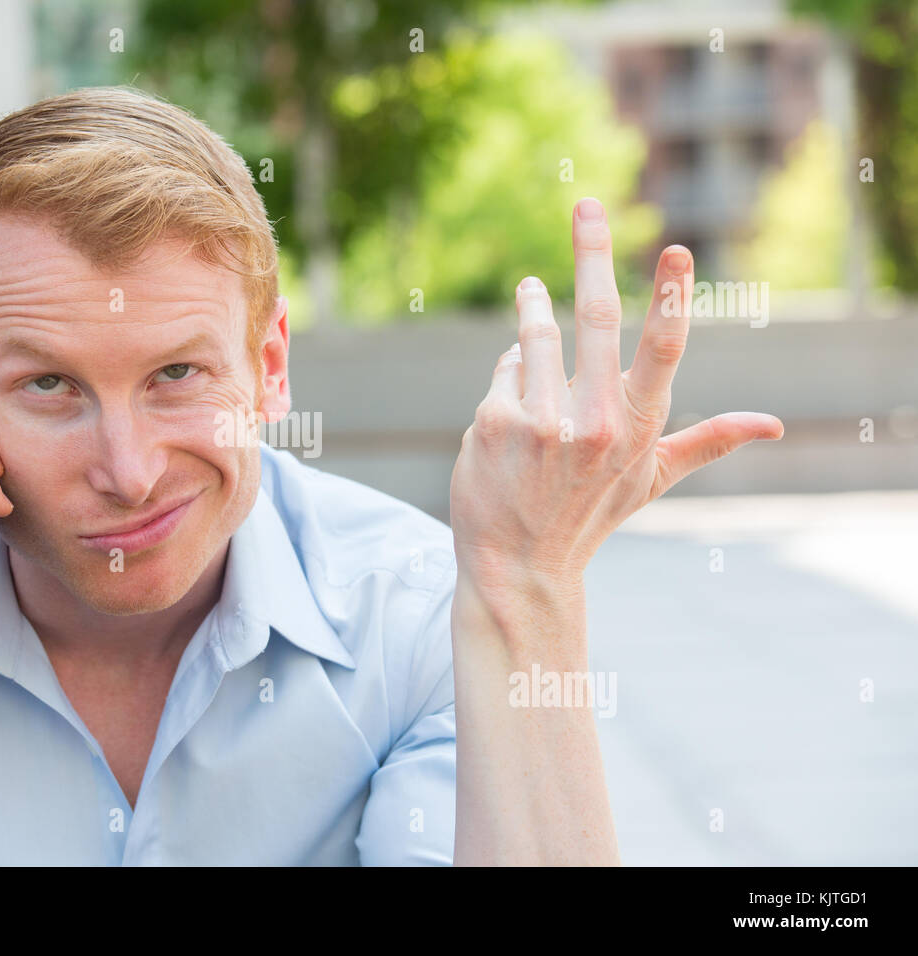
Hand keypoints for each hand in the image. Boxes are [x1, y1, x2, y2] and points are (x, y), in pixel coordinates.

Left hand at [449, 197, 782, 597]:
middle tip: (586, 203)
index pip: (662, 350)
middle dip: (591, 252)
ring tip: (532, 288)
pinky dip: (510, 375)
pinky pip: (505, 370)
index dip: (671, 296)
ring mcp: (541, 421)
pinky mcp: (496, 421)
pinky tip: (511, 402)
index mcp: (638, 427)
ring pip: (538, 336)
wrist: (518, 564)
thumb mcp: (651, 479)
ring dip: (534, 306)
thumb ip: (706, 441)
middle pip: (596, 316)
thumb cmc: (588, 514)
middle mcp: (594, 421)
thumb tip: (773, 424)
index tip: (674, 249)